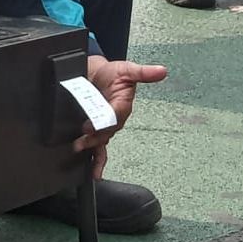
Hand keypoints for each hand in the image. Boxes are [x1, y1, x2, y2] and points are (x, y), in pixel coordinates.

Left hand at [76, 57, 167, 177]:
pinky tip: (94, 172)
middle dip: (94, 136)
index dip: (103, 122)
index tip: (90, 125)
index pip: (116, 116)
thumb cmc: (113, 73)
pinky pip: (100, 148)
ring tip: (81, 148)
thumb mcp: (127, 69)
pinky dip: (97, 161)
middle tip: (82, 139)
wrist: (97, 74)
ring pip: (102, 141)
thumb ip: (143, 72)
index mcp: (124, 105)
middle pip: (107, 131)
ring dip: (93, 147)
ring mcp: (107, 126)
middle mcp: (116, 119)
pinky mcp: (97, 130)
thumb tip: (161, 71)